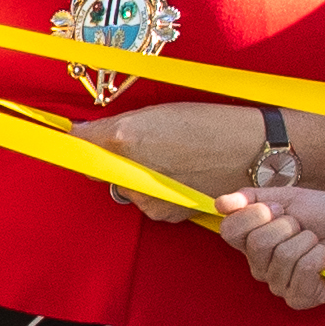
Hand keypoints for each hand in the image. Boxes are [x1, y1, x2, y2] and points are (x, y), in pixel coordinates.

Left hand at [71, 100, 258, 222]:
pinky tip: (181, 175)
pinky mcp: (164, 212)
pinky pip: (146, 200)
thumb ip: (119, 126)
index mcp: (127, 137)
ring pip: (126, 186)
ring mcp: (147, 197)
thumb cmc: (212, 124)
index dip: (74, 141)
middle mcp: (131, 171)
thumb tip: (84, 134)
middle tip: (144, 144)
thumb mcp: (161, 113)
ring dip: (137, 175)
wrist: (255, 152)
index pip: (80, 145)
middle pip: (102, 168)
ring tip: (173, 159)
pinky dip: (155, 190)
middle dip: (113, 158)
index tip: (69, 138)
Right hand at [215, 188, 324, 313]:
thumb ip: (252, 198)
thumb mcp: (288, 197)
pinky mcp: (300, 298)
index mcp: (252, 242)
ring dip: (308, 241)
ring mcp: (279, 285)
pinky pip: (302, 272)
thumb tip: (219, 202)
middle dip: (287, 226)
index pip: (229, 231)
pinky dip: (319, 257)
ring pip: (281, 256)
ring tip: (318, 242)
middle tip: (304, 226)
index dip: (253, 215)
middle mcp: (260, 267)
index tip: (276, 208)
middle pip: (256, 244)